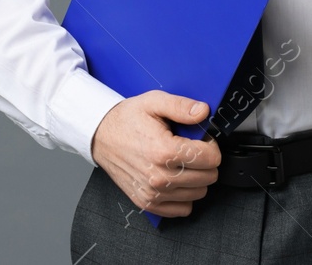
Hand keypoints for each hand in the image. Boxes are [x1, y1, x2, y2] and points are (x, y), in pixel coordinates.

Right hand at [90, 91, 221, 217]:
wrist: (101, 136)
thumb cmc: (127, 120)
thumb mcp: (154, 102)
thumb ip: (181, 106)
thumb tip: (203, 112)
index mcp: (163, 151)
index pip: (210, 158)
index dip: (211, 146)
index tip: (202, 140)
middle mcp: (159, 176)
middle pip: (208, 177)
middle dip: (206, 161)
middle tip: (191, 149)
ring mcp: (153, 193)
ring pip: (198, 193)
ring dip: (197, 178)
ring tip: (182, 162)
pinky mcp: (148, 203)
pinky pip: (183, 209)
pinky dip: (185, 195)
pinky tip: (176, 178)